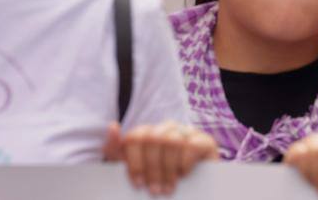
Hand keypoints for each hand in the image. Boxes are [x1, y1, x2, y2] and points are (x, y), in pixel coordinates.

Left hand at [103, 121, 217, 196]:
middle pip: (153, 138)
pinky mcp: (204, 140)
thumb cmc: (157, 180)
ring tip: (168, 188)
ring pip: (172, 141)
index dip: (135, 161)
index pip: (135, 137)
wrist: (190, 192)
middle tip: (154, 191)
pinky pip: (191, 145)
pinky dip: (185, 163)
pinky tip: (183, 175)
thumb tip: (113, 126)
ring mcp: (186, 132)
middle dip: (152, 168)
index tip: (137, 184)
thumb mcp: (133, 170)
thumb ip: (116, 151)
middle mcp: (166, 128)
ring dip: (168, 169)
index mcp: (147, 133)